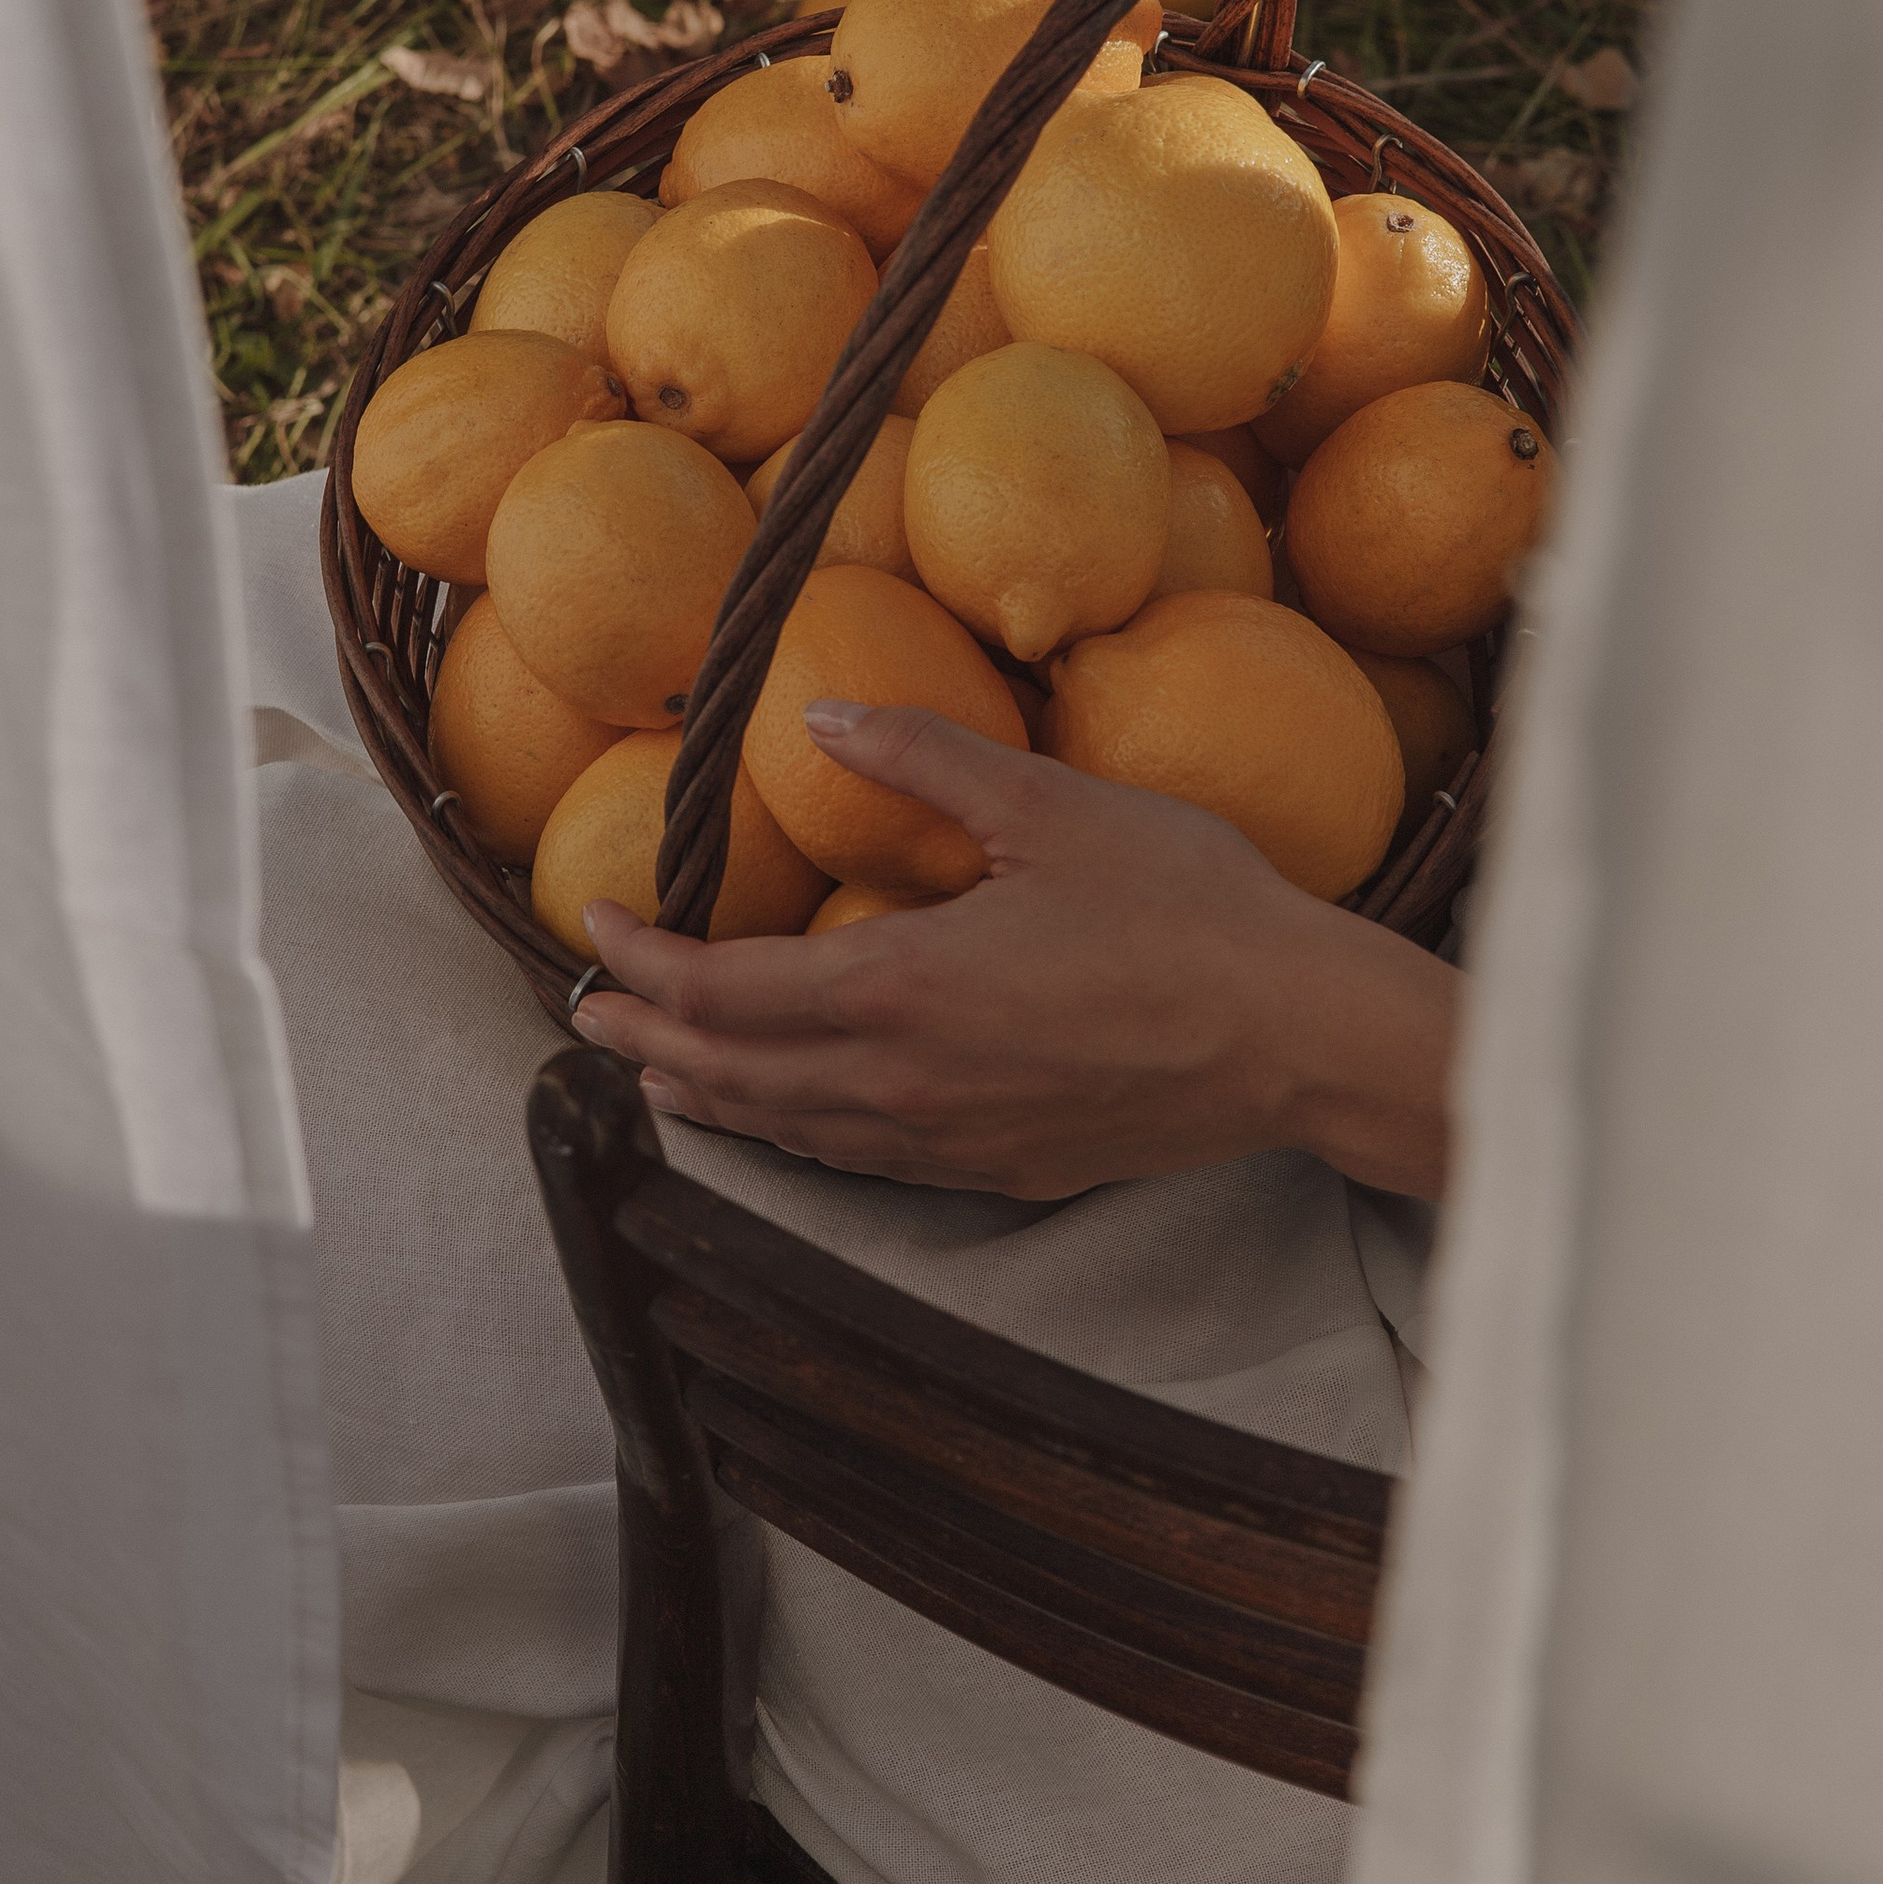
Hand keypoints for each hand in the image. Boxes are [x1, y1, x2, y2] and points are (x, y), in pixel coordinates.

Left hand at [573, 701, 1456, 1201]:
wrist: (1295, 1038)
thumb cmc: (1185, 910)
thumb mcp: (1048, 806)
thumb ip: (920, 760)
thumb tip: (820, 714)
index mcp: (897, 989)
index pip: (723, 989)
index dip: (645, 962)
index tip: (598, 924)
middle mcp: (900, 1084)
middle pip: (732, 1073)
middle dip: (647, 1037)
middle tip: (587, 1011)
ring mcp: (948, 1141)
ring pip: (787, 1131)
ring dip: (708, 1096)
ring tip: (656, 1073)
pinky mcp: (999, 1169)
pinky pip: (858, 1162)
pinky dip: (791, 1135)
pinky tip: (787, 1121)